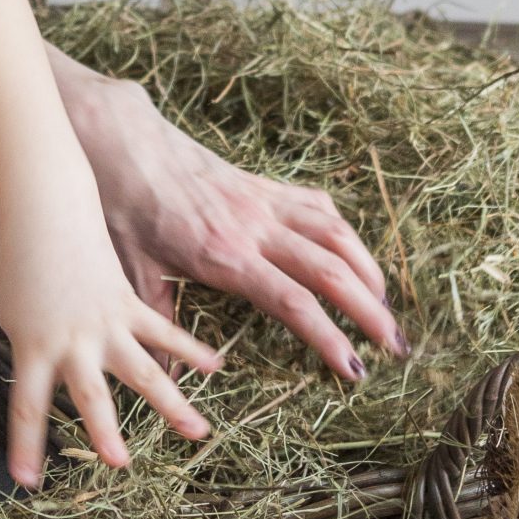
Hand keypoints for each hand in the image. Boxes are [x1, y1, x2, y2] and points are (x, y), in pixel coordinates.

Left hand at [0, 178, 223, 487]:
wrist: (43, 209)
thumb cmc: (21, 263)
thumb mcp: (15, 315)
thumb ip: (38, 351)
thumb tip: (54, 378)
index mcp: (32, 347)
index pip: (26, 407)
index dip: (26, 447)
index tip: (25, 482)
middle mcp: (71, 342)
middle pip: (90, 395)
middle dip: (104, 431)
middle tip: (118, 463)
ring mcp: (105, 324)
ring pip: (143, 370)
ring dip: (173, 405)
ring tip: (199, 434)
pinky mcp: (128, 304)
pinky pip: (164, 331)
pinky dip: (190, 349)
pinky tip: (215, 368)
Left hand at [49, 56, 406, 383]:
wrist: (121, 141)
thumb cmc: (123, 205)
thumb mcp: (132, 271)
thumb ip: (159, 323)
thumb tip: (169, 377)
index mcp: (224, 255)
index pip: (293, 302)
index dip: (329, 336)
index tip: (354, 368)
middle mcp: (254, 227)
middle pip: (330, 270)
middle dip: (370, 310)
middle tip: (396, 346)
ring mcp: (263, 202)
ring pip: (335, 233)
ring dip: (368, 270)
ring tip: (386, 305)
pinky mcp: (262, 184)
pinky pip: (315, 206)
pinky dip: (342, 232)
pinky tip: (352, 254)